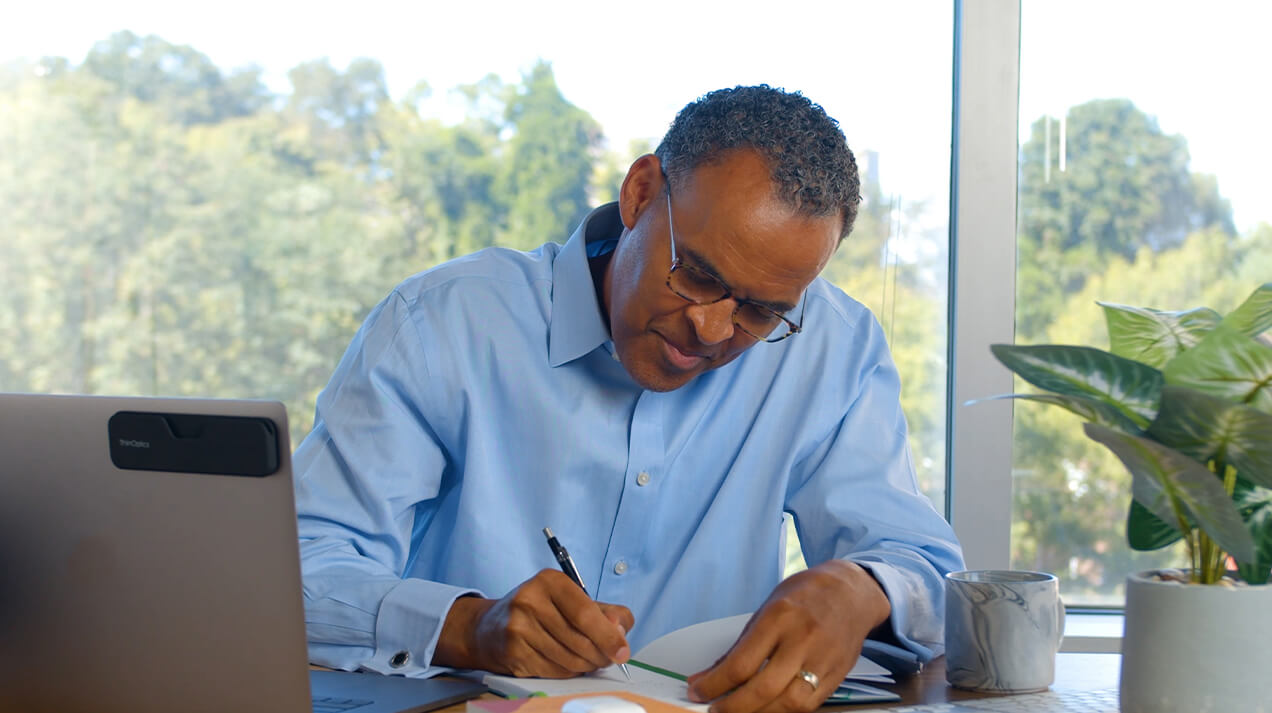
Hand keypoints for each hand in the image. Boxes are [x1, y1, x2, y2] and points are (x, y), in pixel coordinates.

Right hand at [434, 569, 634, 677]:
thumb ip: (603, 611)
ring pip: (568, 659)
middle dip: (600, 655)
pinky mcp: (513, 652)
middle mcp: (530, 600)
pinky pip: (553, 671)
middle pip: (579, 640)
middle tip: (608, 659)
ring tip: (588, 660)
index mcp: (549, 581)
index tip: (622, 651)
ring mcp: (518, 628)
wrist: (489, 627)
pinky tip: (567, 663)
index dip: (608, 636)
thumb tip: (620, 630)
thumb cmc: (538, 611)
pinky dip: (567, 672)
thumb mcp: (571, 599)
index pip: (585, 613)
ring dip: (586, 666)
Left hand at [686, 560, 890, 712]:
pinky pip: (809, 705)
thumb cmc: (806, 595)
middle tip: (714, 710)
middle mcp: (803, 639)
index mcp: (780, 617)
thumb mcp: (767, 608)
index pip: (742, 663)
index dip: (714, 684)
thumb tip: (707, 675)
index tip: (697, 692)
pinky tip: (768, 709)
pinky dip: (784, 712)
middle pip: (763, 688)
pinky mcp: (837, 675)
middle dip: (732, 706)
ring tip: (739, 712)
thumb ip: (740, 646)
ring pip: (788, 703)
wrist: (853, 592)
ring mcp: (823, 659)